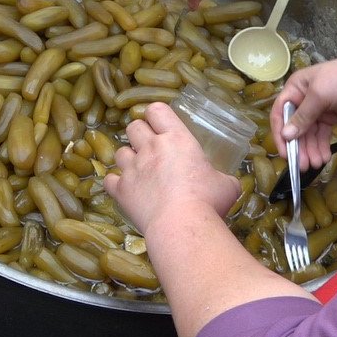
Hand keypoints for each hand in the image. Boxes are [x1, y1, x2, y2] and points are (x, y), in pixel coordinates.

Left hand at [105, 103, 241, 234]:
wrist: (181, 226)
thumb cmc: (208, 201)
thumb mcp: (227, 185)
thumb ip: (222, 178)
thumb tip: (226, 183)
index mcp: (177, 139)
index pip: (157, 110)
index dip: (156, 115)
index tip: (161, 125)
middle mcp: (151, 148)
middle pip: (134, 126)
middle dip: (140, 134)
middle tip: (151, 148)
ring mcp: (133, 168)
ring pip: (119, 152)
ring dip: (128, 158)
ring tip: (139, 170)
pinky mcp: (121, 190)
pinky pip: (109, 180)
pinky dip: (116, 183)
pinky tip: (125, 190)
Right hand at [271, 50, 336, 169]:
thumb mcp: (319, 96)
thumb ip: (302, 117)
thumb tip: (286, 135)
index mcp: (294, 89)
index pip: (280, 114)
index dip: (280, 134)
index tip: (285, 153)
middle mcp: (302, 100)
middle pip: (295, 128)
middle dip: (299, 147)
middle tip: (304, 165)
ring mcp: (317, 110)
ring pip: (309, 134)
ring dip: (311, 149)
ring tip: (316, 164)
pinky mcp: (330, 117)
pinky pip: (322, 134)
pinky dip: (322, 146)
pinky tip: (324, 157)